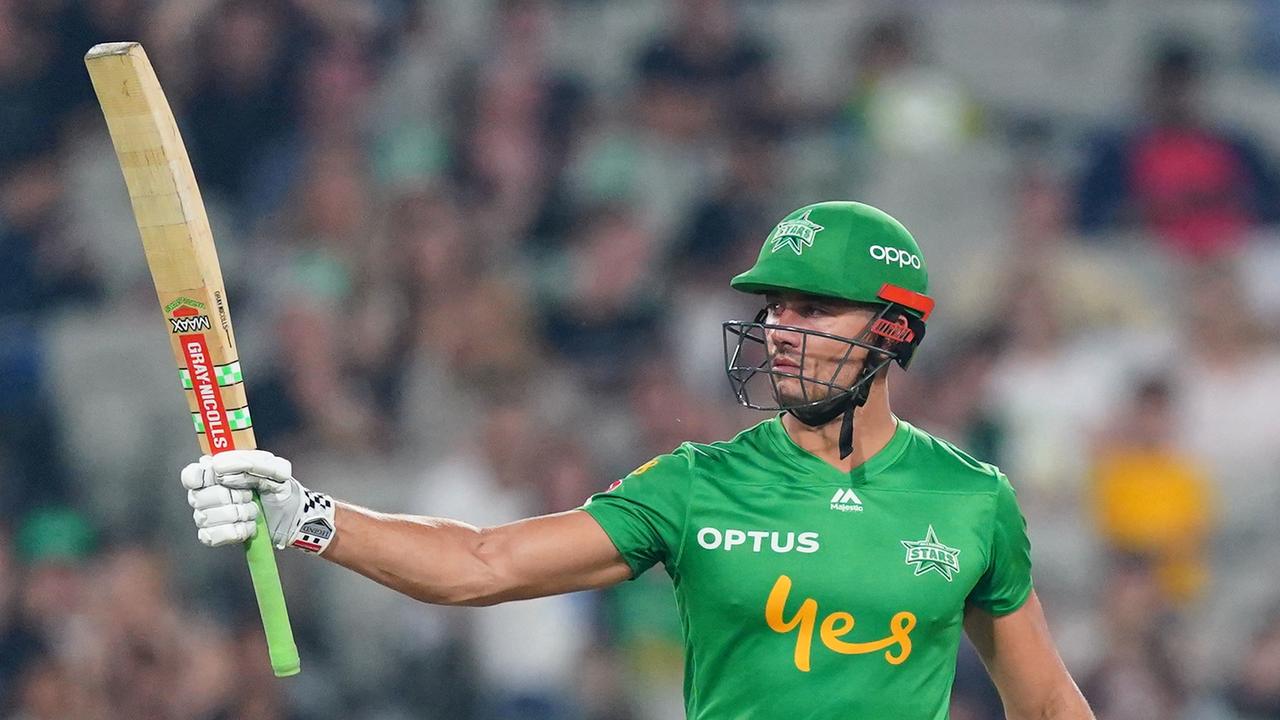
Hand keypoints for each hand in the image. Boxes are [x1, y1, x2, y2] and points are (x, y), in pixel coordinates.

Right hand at [181, 449, 335, 552]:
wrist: (292, 517)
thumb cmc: (279, 489)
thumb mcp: (275, 469)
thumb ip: (252, 461)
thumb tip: (218, 465)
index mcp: (216, 473)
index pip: (191, 475)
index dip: (201, 477)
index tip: (220, 477)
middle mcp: (206, 494)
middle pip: (200, 497)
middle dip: (232, 497)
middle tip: (250, 495)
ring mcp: (207, 516)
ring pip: (206, 517)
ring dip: (238, 514)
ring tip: (254, 511)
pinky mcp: (213, 536)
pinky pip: (212, 536)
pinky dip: (235, 531)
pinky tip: (249, 527)